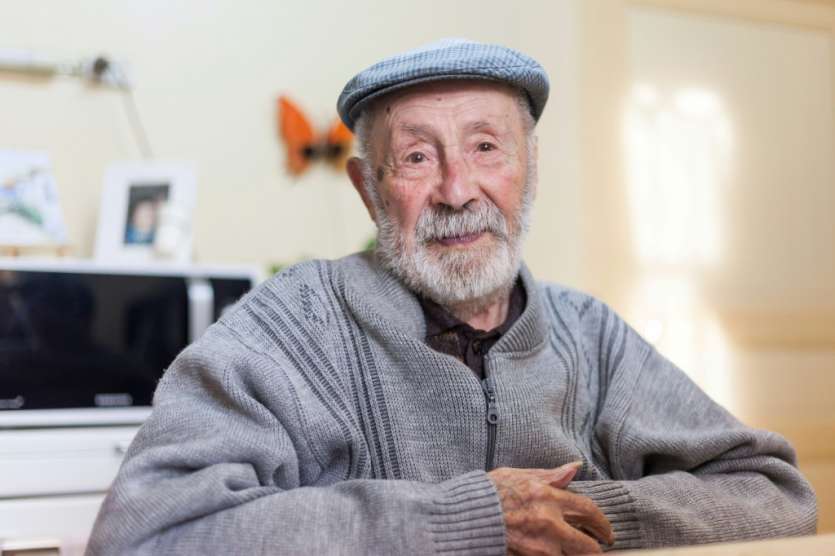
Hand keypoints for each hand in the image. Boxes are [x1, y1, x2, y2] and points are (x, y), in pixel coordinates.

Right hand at [488, 462, 613, 554]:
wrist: (464, 517)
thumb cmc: (489, 493)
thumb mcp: (519, 476)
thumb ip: (550, 475)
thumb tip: (574, 468)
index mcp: (548, 497)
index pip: (588, 510)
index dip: (601, 523)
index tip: (605, 531)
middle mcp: (549, 522)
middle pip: (587, 546)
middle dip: (597, 550)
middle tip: (599, 549)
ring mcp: (540, 546)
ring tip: (578, 553)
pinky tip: (557, 554)